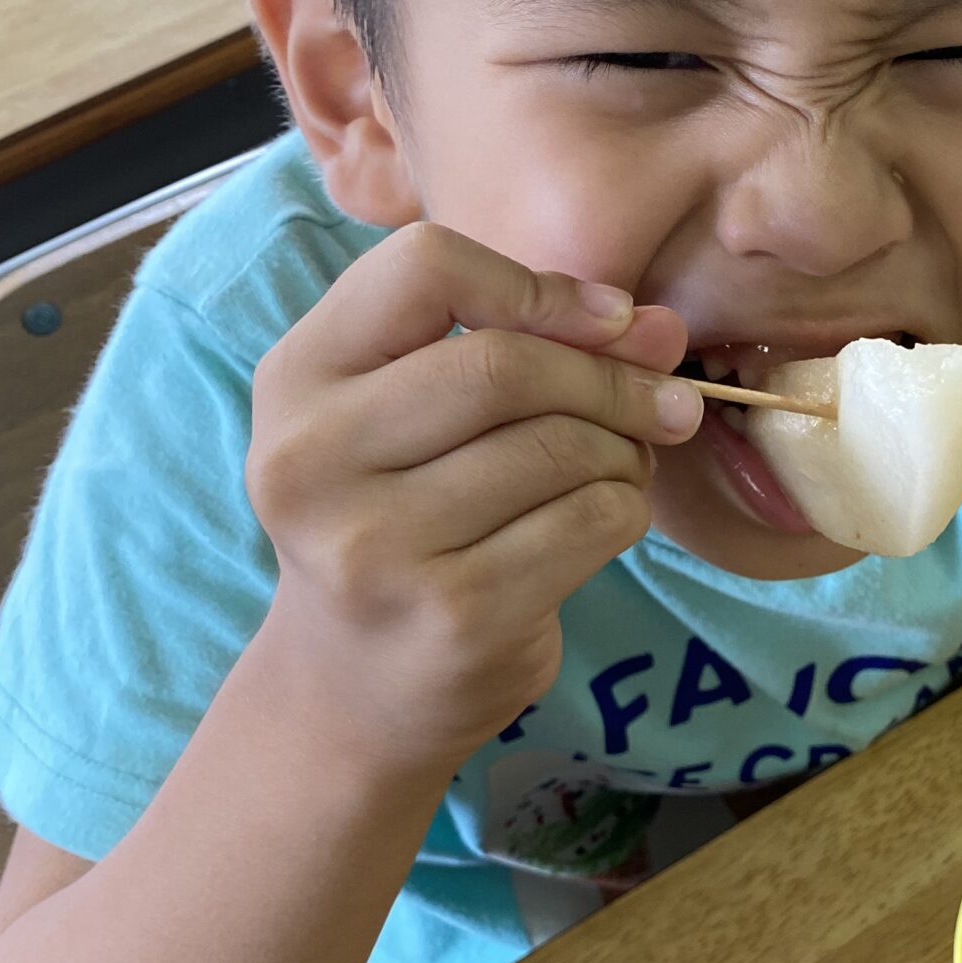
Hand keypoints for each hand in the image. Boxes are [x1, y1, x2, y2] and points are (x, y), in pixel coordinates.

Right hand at [246, 223, 699, 769]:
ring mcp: (376, 545)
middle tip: (664, 400)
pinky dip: (625, 509)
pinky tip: (604, 520)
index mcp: (297, 379)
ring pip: (560, 446)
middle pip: (505, 366)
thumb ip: (521, 346)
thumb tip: (659, 328)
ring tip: (622, 465)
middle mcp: (313, 458)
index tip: (608, 321)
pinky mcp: (453, 614)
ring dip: (626, 449)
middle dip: (610, 377)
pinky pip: (589, 521)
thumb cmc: (402, 524)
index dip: (536, 286)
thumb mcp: (412, 417)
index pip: (424, 267)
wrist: (355, 695)